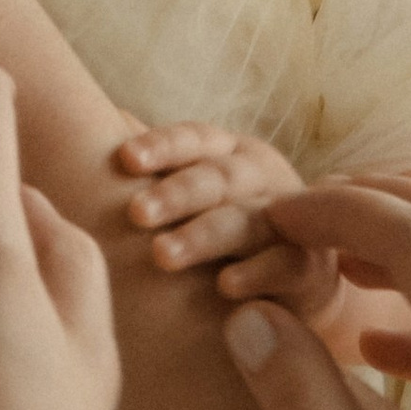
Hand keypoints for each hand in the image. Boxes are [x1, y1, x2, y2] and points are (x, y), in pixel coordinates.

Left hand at [116, 121, 333, 311]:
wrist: (300, 287)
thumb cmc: (228, 231)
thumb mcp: (195, 192)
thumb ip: (156, 163)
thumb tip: (98, 122)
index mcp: (229, 154)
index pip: (194, 139)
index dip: (162, 146)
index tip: (124, 158)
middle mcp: (261, 179)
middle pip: (218, 177)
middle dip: (176, 193)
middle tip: (135, 213)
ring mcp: (291, 221)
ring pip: (247, 220)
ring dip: (204, 236)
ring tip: (161, 255)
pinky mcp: (312, 266)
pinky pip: (287, 265)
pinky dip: (257, 274)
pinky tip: (224, 286)